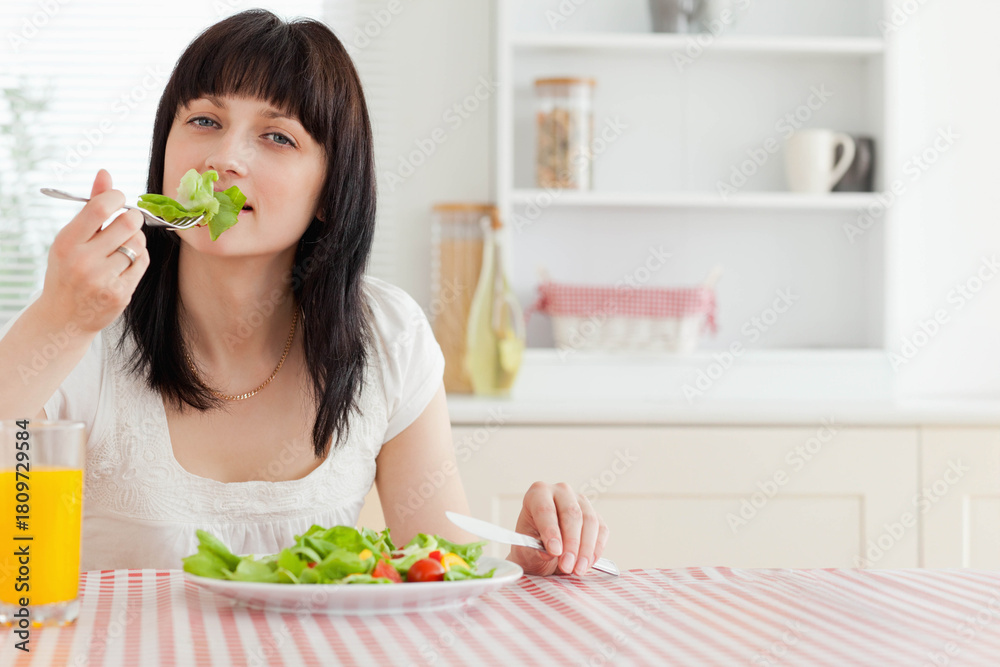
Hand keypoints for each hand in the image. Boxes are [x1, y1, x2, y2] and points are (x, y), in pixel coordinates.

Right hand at [37, 169, 148, 333]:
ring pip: (138, 244)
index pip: (99, 207)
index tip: (118, 200)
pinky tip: (125, 264)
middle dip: (133, 218)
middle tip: (128, 221)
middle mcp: (83, 261)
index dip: (117, 197)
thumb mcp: (70, 238)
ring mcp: (102, 279)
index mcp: (67, 242)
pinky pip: (142, 262)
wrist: (64, 316)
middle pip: (128, 224)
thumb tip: (106, 173)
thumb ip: (91, 207)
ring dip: (136, 241)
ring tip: (122, 247)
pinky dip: (139, 258)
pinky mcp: (120, 294)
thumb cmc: (68, 270)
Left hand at [507, 481, 608, 575]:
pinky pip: (602, 530)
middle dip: (571, 543)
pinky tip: (586, 564)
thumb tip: (549, 552)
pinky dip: (596, 550)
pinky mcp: (596, 515)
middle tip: (567, 566)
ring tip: (577, 570)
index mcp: (538, 493)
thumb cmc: (530, 547)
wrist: (543, 553)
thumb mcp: (526, 550)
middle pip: (571, 514)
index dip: (551, 531)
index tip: (554, 551)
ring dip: (585, 549)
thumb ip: (535, 550)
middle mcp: (561, 491)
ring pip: (590, 522)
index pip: (545, 509)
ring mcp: (581, 501)